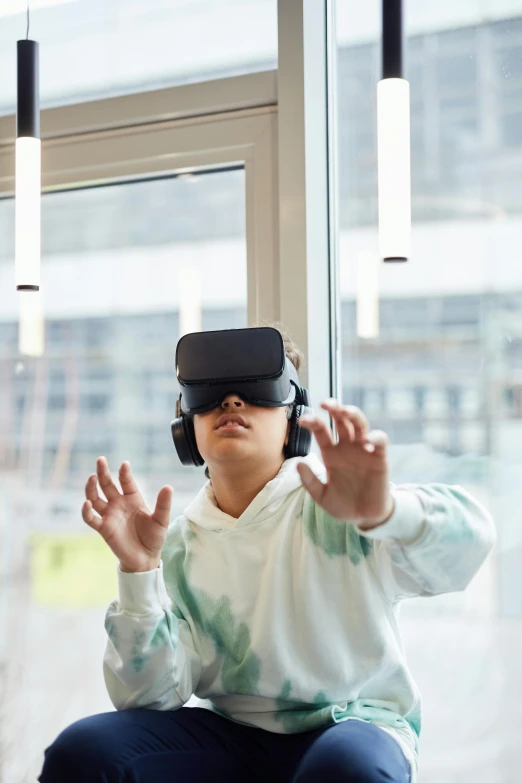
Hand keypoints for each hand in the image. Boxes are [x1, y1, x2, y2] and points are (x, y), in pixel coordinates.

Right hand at [82, 457, 172, 571]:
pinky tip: (87, 503)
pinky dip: (86, 511)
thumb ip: (163, 504)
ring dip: (91, 488)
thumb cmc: (154, 537)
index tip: (124, 464)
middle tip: (101, 460)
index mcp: (133, 499)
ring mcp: (110, 515)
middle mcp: (119, 504)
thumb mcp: (161, 520)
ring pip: (95, 498)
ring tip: (92, 478)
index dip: (125, 473)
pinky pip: (91, 518)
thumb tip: (168, 486)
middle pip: (107, 485)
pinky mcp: (104, 528)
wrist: (146, 558)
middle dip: (103, 472)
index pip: (126, 482)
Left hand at [296, 399, 393, 527]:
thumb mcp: (322, 497)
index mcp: (331, 453)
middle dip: (334, 408)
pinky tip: (367, 443)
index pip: (321, 431)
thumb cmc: (344, 504)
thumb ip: (310, 482)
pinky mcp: (380, 457)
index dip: (312, 422)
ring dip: (353, 414)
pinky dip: (375, 437)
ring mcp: (364, 450)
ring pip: (359, 424)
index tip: (302, 420)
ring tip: (344, 411)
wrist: (366, 517)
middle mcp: (347, 447)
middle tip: (326, 404)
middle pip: (341, 420)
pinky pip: (380, 441)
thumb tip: (298, 464)